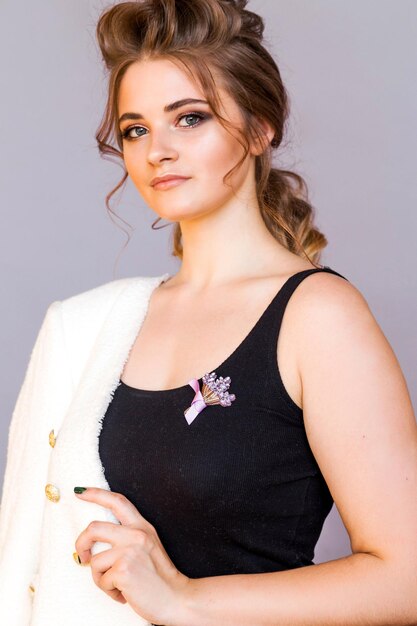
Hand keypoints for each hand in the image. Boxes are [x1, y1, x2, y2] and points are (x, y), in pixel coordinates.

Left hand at [74, 487, 189, 624]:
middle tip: (82, 557)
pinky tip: (123, 594)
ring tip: (116, 585)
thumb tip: (96, 542)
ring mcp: (130, 551)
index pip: (117, 502)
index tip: (80, 492)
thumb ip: (128, 537)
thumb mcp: (148, 547)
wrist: (175, 598)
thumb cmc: (159, 578)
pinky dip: (108, 591)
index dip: (96, 494)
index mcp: (142, 527)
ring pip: (94, 560)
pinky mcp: (123, 570)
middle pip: (94, 528)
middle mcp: (136, 534)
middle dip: (81, 543)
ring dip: (100, 578)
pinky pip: (101, 580)